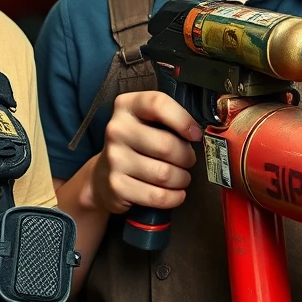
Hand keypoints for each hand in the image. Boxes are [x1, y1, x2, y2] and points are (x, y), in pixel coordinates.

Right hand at [87, 91, 200, 214]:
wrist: (103, 176)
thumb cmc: (136, 146)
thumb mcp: (146, 122)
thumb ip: (169, 119)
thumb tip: (199, 132)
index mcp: (126, 106)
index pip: (158, 104)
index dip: (183, 120)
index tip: (195, 134)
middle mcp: (116, 130)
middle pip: (167, 145)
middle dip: (186, 157)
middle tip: (187, 160)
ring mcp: (114, 159)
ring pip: (164, 174)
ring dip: (181, 179)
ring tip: (180, 177)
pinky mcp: (116, 186)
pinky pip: (157, 196)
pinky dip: (173, 197)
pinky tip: (175, 193)